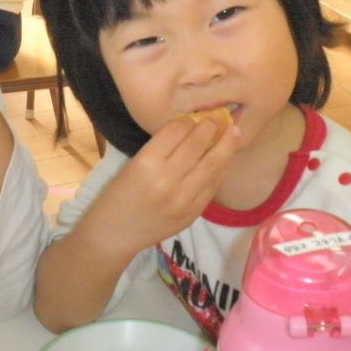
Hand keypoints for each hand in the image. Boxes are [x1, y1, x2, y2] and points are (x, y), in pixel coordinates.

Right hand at [85, 116, 238, 258]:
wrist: (116, 232)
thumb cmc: (119, 193)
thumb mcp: (133, 164)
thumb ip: (161, 149)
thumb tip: (191, 129)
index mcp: (146, 162)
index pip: (176, 132)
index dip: (188, 121)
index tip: (192, 118)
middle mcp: (167, 179)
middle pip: (197, 146)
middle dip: (211, 128)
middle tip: (218, 119)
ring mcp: (183, 199)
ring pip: (212, 165)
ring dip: (226, 146)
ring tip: (234, 133)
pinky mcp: (192, 213)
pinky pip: (213, 186)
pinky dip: (222, 170)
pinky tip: (226, 160)